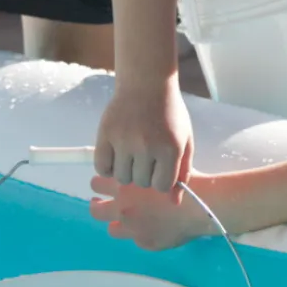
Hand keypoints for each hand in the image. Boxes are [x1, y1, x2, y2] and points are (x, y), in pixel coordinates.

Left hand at [90, 175, 212, 250]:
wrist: (202, 206)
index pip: (97, 184)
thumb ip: (143, 170)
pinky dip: (140, 233)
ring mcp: (133, 229)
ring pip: (112, 228)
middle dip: (97, 205)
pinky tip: (152, 226)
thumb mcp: (162, 167)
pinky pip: (135, 239)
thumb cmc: (187, 182)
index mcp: (126, 186)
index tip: (104, 183)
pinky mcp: (145, 242)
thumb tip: (134, 169)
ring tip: (127, 218)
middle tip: (101, 203)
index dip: (100, 183)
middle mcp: (124, 208)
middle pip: (96, 210)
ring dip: (117, 222)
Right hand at [95, 78, 193, 192]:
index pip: (161, 186)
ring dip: (126, 172)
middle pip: (141, 183)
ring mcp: (124, 141)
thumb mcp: (185, 141)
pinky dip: (108, 167)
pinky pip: (102, 167)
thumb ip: (182, 172)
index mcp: (169, 149)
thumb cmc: (169, 114)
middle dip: (144, 175)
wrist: (146, 84)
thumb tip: (174, 203)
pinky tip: (117, 155)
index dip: (160, 180)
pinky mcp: (105, 135)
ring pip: (121, 178)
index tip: (159, 168)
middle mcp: (146, 147)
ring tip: (131, 155)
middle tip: (145, 158)